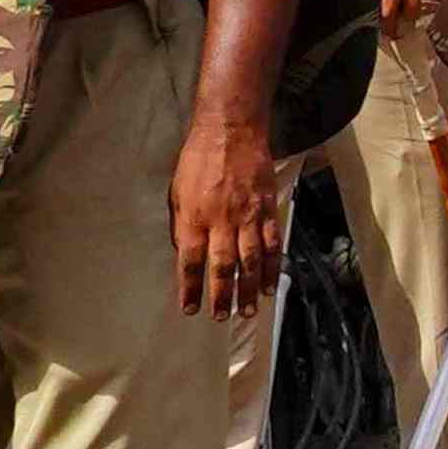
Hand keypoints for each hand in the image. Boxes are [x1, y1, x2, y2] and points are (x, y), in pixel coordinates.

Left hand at [171, 103, 279, 321]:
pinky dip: (272, 266)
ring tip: (248, 310)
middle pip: (222, 266)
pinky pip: (271, 243)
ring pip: (249, 260)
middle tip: (221, 317)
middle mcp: (220, 221)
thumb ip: (180, 225)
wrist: (231, 131)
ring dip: (249, 287)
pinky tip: (271, 283)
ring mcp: (247, 216)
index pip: (190, 261)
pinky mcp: (267, 209)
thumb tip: (184, 253)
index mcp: (193, 217)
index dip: (190, 288)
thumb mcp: (176, 192)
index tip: (190, 309)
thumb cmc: (198, 160)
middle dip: (221, 295)